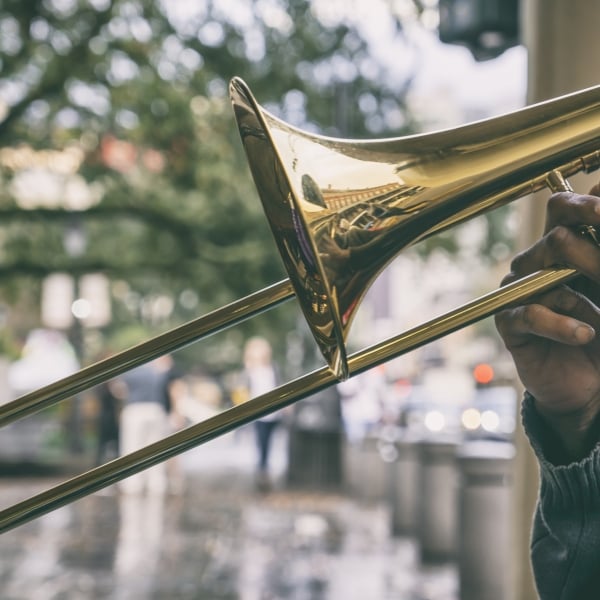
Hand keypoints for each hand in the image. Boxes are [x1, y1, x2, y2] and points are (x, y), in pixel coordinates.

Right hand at [495, 182, 599, 460]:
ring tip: (599, 322)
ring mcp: (520, 292)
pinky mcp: (509, 322)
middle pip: (554, 238)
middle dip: (587, 256)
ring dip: (578, 299)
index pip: (563, 210)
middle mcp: (537, 264)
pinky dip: (559, 324)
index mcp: (564, 248)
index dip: (585, 205)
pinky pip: (529, 314)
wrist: (589, 384)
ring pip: (541, 274)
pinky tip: (583, 336)